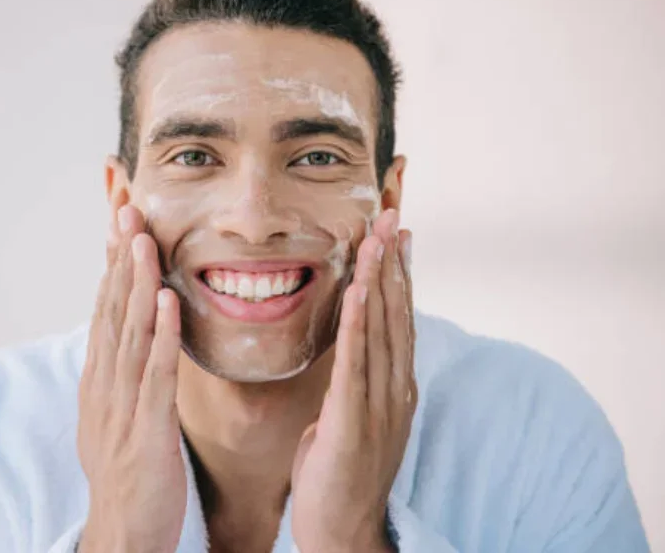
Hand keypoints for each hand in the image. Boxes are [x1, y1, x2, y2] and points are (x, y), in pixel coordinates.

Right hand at [77, 199, 186, 552]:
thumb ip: (119, 376)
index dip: (112, 265)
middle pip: (111, 310)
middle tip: (126, 209)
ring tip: (143, 239)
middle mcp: (104, 384)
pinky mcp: (146, 428)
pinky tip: (166, 300)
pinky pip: (154, 374)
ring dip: (135, 283)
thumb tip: (123, 341)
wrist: (122, 531)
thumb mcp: (113, 417)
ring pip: (128, 332)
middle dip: (118, 258)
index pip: (105, 310)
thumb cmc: (126, 473)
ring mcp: (121, 405)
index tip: (121, 224)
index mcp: (99, 380)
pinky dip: (159, 334)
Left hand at [291, 209, 415, 552]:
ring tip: (376, 237)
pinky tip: (355, 290)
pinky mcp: (354, 422)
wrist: (341, 530)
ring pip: (380, 330)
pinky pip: (354, 363)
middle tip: (392, 217)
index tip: (399, 236)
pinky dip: (356, 323)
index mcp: (395, 387)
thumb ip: (355, 380)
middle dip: (393, 263)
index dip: (400, 275)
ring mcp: (380, 406)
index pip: (399, 320)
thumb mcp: (351, 416)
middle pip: (396, 315)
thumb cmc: (339, 472)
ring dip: (378, 280)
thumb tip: (350, 349)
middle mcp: (396, 389)